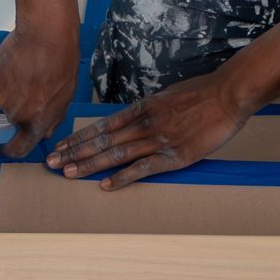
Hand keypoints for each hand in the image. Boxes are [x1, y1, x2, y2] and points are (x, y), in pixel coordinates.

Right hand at [0, 17, 78, 158]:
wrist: (46, 33)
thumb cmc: (61, 60)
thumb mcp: (66, 95)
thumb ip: (53, 118)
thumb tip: (43, 132)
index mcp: (36, 121)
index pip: (18, 149)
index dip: (13, 149)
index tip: (11, 146)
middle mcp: (15, 113)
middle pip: (12, 119)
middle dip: (20, 108)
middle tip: (32, 87)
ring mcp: (1, 96)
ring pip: (4, 99)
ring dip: (12, 90)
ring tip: (28, 71)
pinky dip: (4, 75)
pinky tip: (17, 62)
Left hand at [48, 71, 247, 188]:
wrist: (228, 94)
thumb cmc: (201, 94)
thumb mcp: (168, 96)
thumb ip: (149, 111)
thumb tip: (133, 121)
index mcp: (142, 108)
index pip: (102, 125)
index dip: (79, 137)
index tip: (60, 146)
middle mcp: (144, 123)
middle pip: (102, 140)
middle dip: (74, 152)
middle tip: (51, 163)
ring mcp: (158, 140)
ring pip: (116, 153)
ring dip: (89, 165)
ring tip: (67, 173)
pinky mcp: (174, 155)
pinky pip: (143, 168)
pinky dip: (123, 177)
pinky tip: (105, 186)